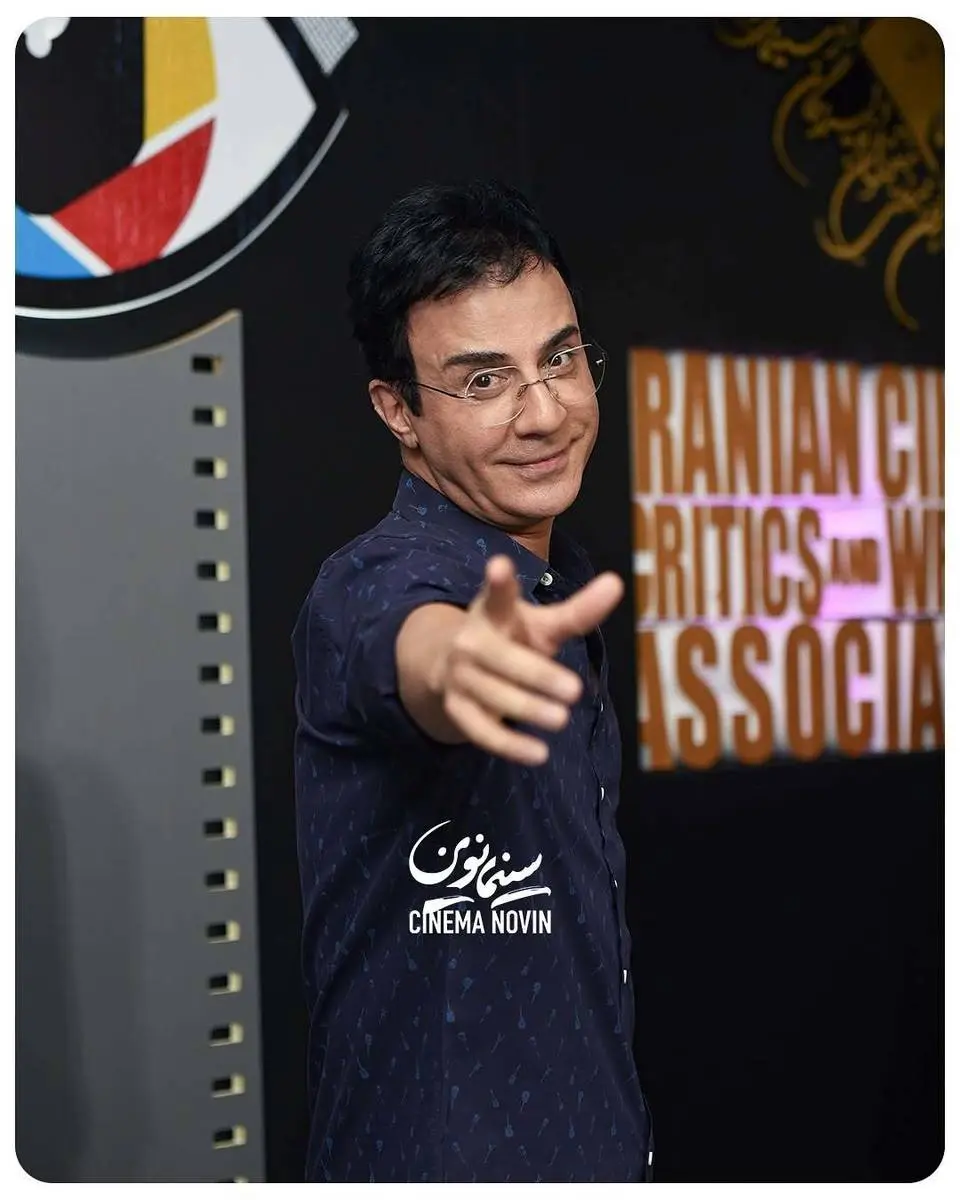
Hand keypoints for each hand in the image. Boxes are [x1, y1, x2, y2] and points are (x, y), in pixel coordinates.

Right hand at [437, 554, 623, 764]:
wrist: (452, 666)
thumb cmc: (510, 639)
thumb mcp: (543, 624)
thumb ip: (579, 611)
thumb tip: (617, 583)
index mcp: (493, 612)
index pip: (496, 595)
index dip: (498, 582)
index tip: (500, 567)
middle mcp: (472, 641)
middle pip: (501, 658)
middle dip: (536, 674)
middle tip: (574, 690)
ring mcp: (460, 676)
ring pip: (494, 694)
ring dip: (527, 708)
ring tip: (561, 719)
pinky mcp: (457, 708)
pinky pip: (481, 730)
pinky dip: (509, 744)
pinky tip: (539, 753)